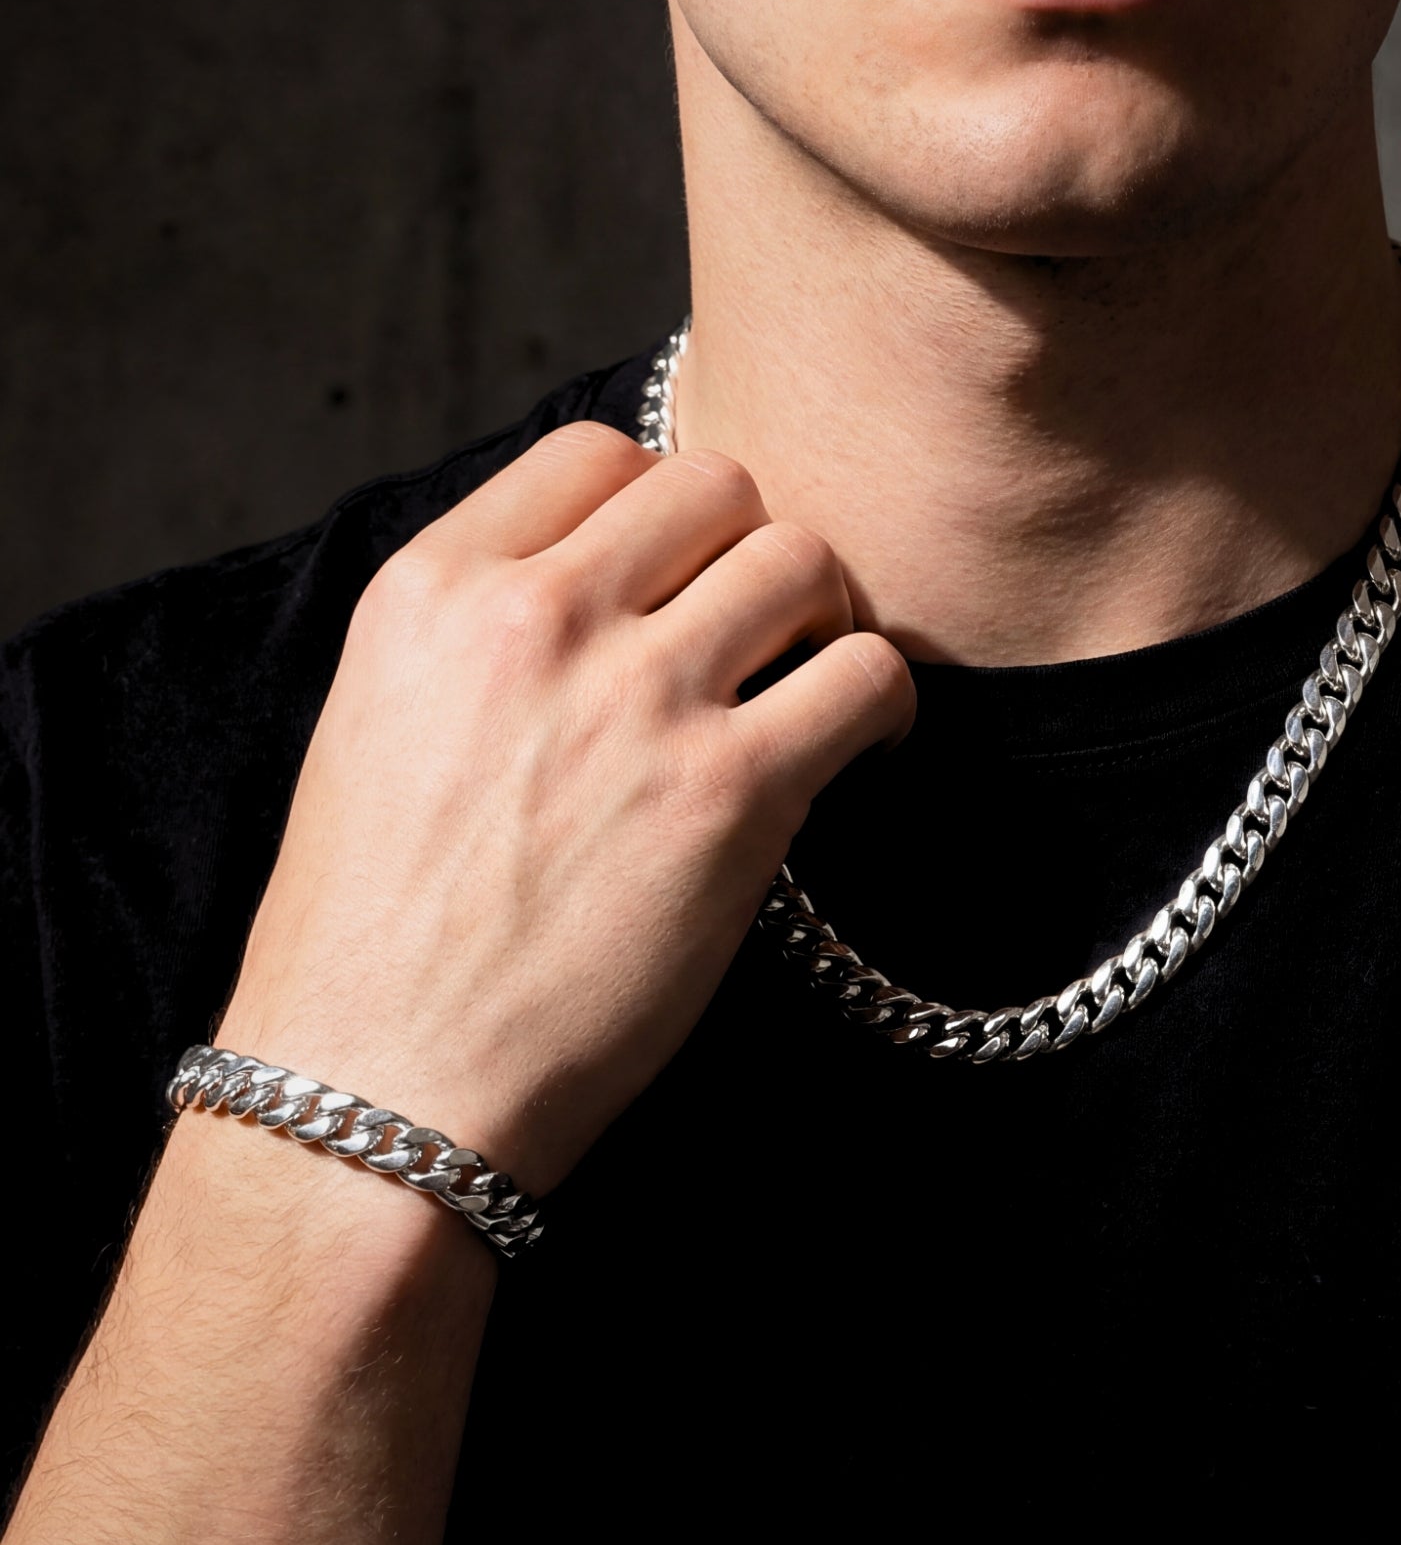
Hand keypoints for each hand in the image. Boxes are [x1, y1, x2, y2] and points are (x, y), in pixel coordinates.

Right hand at [216, 425, 913, 1195]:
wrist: (379, 1090)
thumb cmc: (373, 938)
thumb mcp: (380, 727)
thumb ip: (486, 635)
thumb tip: (613, 592)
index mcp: (433, 590)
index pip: (597, 454)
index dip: (659, 509)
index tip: (679, 577)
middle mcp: (538, 618)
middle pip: (713, 485)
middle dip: (747, 548)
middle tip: (758, 631)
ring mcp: (640, 698)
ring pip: (800, 558)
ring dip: (822, 614)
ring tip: (811, 685)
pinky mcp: (731, 793)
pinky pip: (866, 675)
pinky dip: (881, 699)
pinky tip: (863, 748)